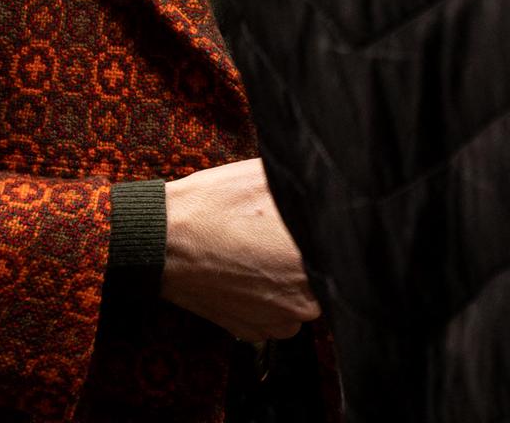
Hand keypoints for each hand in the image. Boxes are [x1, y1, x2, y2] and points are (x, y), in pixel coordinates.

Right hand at [160, 158, 319, 341]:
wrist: (161, 241)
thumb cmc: (213, 206)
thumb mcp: (267, 177)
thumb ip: (309, 189)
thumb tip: (334, 186)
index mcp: (315, 260)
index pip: (348, 251)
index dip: (336, 234)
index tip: (322, 222)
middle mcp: (305, 300)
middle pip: (327, 275)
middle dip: (311, 255)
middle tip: (285, 232)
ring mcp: (279, 321)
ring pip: (305, 296)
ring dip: (292, 277)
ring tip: (263, 248)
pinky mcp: (253, 332)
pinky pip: (278, 313)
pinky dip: (269, 295)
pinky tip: (249, 268)